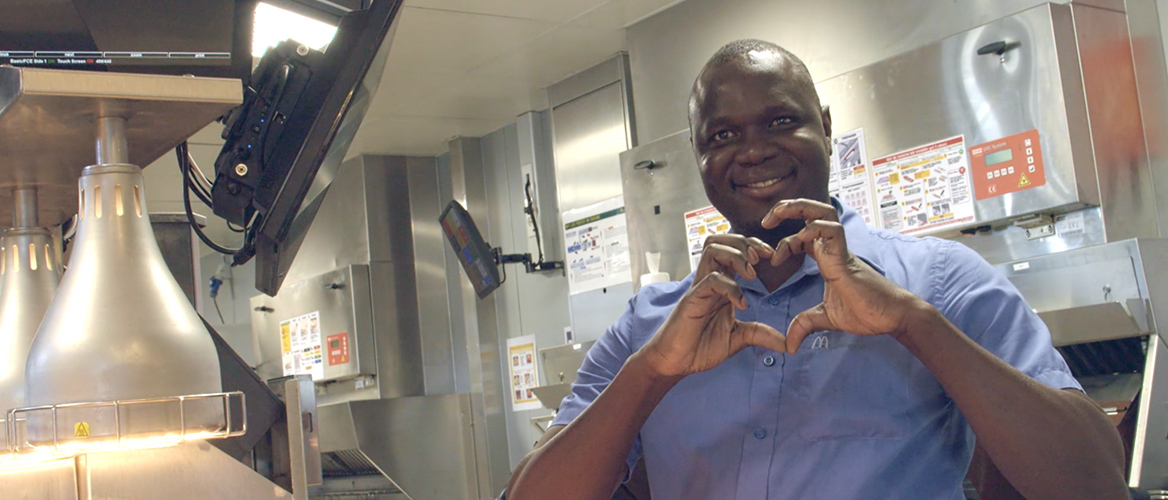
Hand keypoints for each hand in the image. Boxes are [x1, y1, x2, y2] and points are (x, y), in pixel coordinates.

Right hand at [637, 234, 789, 377]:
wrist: (675, 363)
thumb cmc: (699, 347)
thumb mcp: (737, 338)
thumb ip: (760, 334)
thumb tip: (787, 344)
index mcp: (721, 285)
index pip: (734, 251)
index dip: (754, 247)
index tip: (772, 256)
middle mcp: (710, 281)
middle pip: (722, 241)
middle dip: (746, 243)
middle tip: (764, 257)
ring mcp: (699, 288)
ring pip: (713, 250)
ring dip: (736, 256)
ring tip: (751, 274)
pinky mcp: (692, 299)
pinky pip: (711, 280)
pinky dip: (730, 287)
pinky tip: (741, 304)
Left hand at [762, 199, 928, 352]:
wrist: (892, 318)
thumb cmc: (867, 313)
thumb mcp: (826, 319)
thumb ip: (805, 325)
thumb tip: (789, 345)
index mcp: (828, 257)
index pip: (803, 234)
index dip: (784, 240)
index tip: (771, 260)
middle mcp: (833, 248)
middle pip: (812, 212)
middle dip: (787, 208)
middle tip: (765, 219)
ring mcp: (840, 250)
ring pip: (821, 211)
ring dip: (796, 208)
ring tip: (774, 217)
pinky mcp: (846, 257)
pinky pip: (830, 229)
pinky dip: (810, 229)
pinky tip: (794, 243)